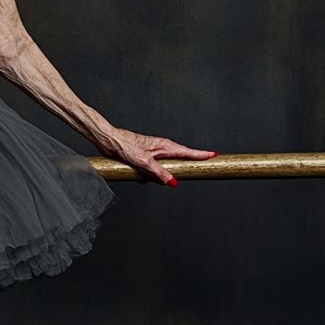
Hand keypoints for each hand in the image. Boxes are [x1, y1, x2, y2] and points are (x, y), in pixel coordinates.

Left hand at [96, 129, 216, 185]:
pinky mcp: (145, 157)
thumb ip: (160, 173)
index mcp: (165, 146)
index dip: (201, 155)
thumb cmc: (125, 147)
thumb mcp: (145, 163)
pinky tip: (138, 177)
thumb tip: (174, 183)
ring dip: (157, 176)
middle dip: (179, 170)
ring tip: (146, 176)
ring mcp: (153, 152)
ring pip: (163, 168)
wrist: (109, 141)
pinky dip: (147, 175)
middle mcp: (161, 148)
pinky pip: (152, 170)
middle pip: (178, 161)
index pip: (188, 152)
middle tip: (191, 171)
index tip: (215, 155)